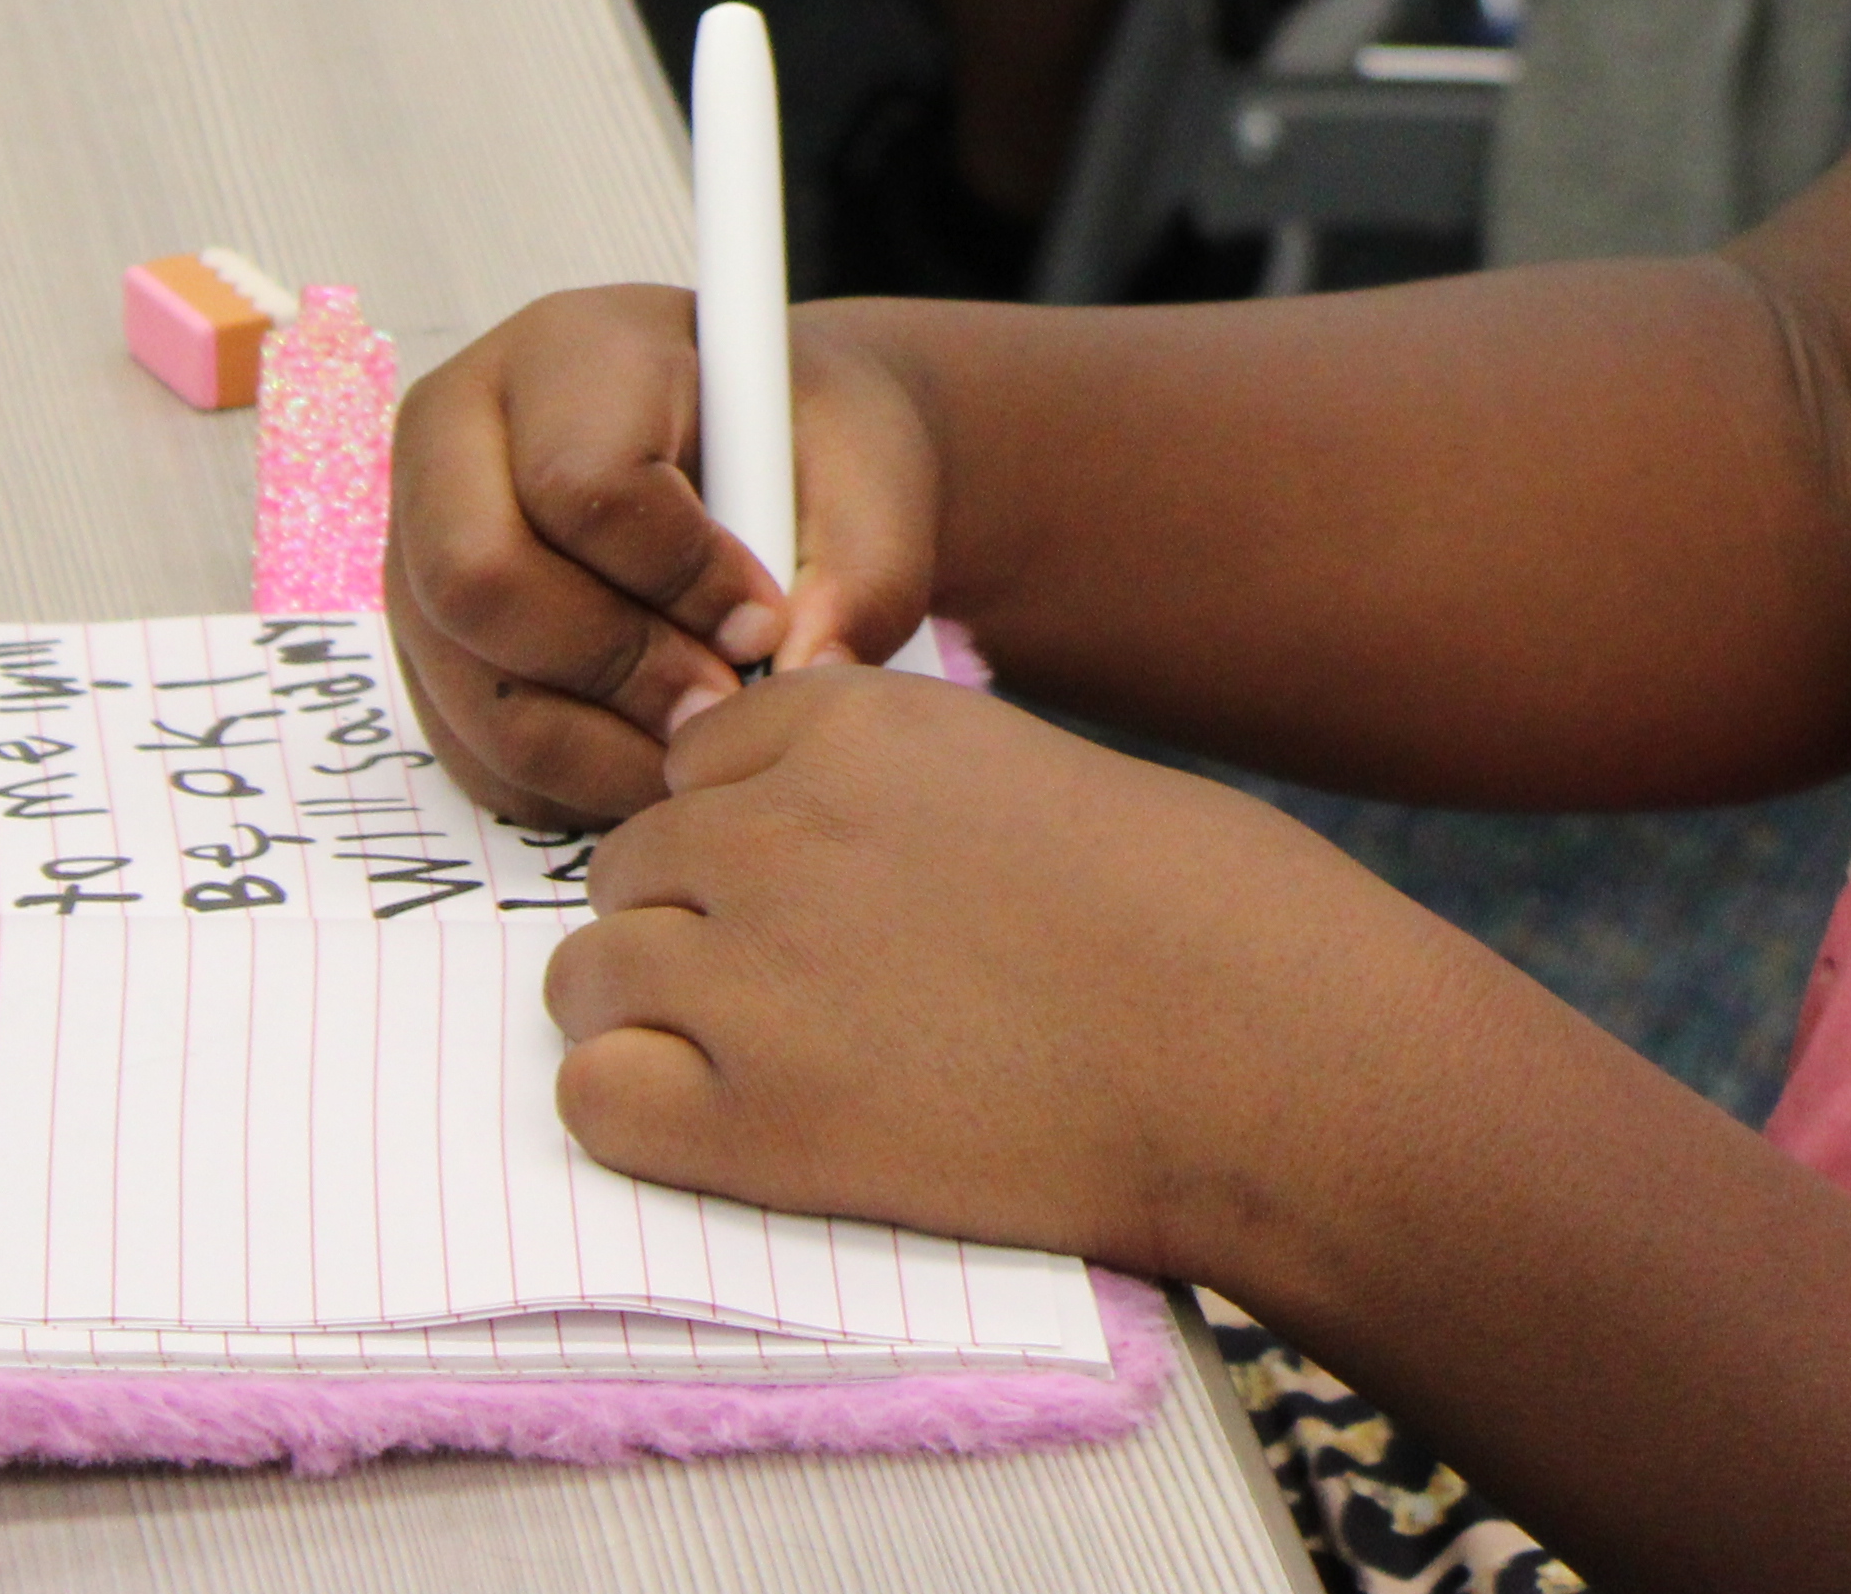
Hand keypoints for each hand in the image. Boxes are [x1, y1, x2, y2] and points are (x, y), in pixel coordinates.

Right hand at [381, 281, 947, 827]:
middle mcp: (459, 434)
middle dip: (615, 671)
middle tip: (720, 707)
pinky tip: (653, 753)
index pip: (578, 478)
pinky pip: (469, 747)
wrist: (767, 469)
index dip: (676, 574)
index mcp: (570, 348)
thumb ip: (858, 575)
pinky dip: (567, 781)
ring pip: (470, 685)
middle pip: (479, 581)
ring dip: (596, 748)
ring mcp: (418, 542)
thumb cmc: (809, 454)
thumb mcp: (868, 481)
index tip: (764, 621)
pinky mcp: (423, 639)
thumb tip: (806, 674)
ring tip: (703, 746)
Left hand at [546, 663, 1458, 1273]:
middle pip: (633, 860)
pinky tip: (736, 1124)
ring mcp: (749, 977)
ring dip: (654, 1012)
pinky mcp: (750, 1123)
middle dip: (694, 917)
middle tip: (799, 988)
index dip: (747, 823)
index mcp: (852, 726)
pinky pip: (595, 1096)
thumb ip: (893, 780)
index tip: (815, 884)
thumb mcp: (1032, 771)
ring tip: (765, 1060)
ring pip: (587, 974)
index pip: (701, 754)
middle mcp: (775, 830)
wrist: (1263, 1055)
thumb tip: (791, 817)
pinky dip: (641, 1111)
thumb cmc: (1196, 916)